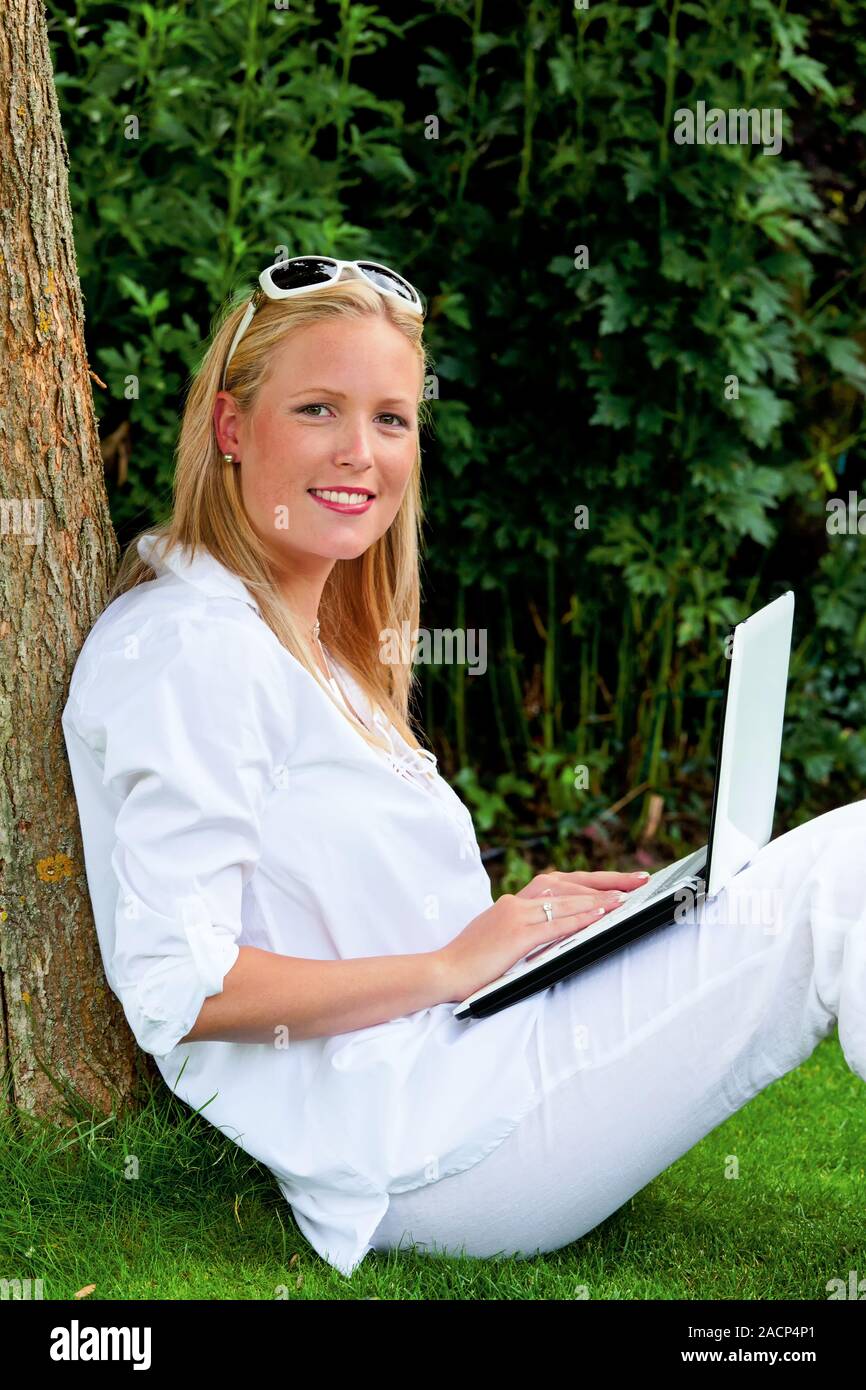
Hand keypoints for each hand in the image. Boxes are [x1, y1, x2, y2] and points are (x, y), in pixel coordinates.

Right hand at [436, 874, 640, 1003]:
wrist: (441, 972)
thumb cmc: (468, 963)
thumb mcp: (497, 940)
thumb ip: (522, 931)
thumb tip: (552, 932)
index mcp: (511, 902)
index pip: (558, 883)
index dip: (589, 881)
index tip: (616, 881)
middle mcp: (514, 901)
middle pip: (567, 883)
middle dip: (605, 881)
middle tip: (637, 879)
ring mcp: (515, 915)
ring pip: (565, 899)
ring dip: (600, 897)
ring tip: (627, 896)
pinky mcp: (516, 934)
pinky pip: (557, 923)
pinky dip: (583, 916)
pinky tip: (603, 914)